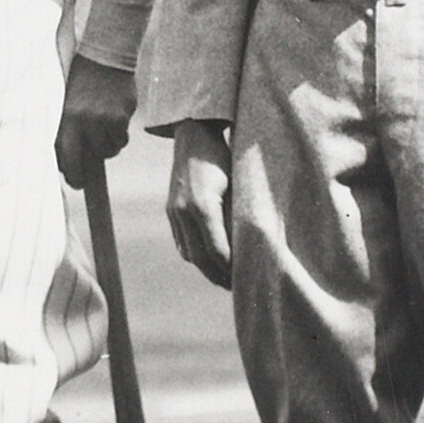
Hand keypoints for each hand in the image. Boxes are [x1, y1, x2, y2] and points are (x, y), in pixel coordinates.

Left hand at [54, 55, 136, 187]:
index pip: (69, 157)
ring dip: (108, 144)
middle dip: (94, 161)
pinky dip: (119, 133)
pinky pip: (122, 136)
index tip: (77, 184)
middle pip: (94, 157)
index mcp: (68, 119)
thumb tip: (73, 161)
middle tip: (93, 159)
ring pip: (111, 148)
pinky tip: (114, 115)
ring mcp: (108, 119)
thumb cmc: (81, 81)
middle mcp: (88, 121)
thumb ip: (69, 131)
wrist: (105, 54)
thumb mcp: (68, 105)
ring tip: (102, 125)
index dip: (73, 175)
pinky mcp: (124, 115)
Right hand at [166, 120, 234, 287]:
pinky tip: (207, 261)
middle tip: (236, 287)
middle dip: (217, 275)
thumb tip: (252, 242)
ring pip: (188, 252)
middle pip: (199, 256)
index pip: (217, 249)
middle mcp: (184, 210)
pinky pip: (181, 242)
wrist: (193, 136)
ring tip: (223, 277)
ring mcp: (174, 211)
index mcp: (203, 204)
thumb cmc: (223, 156)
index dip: (230, 268)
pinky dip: (194, 255)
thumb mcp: (237, 182)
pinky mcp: (170, 210)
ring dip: (205, 268)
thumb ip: (239, 212)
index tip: (245, 277)